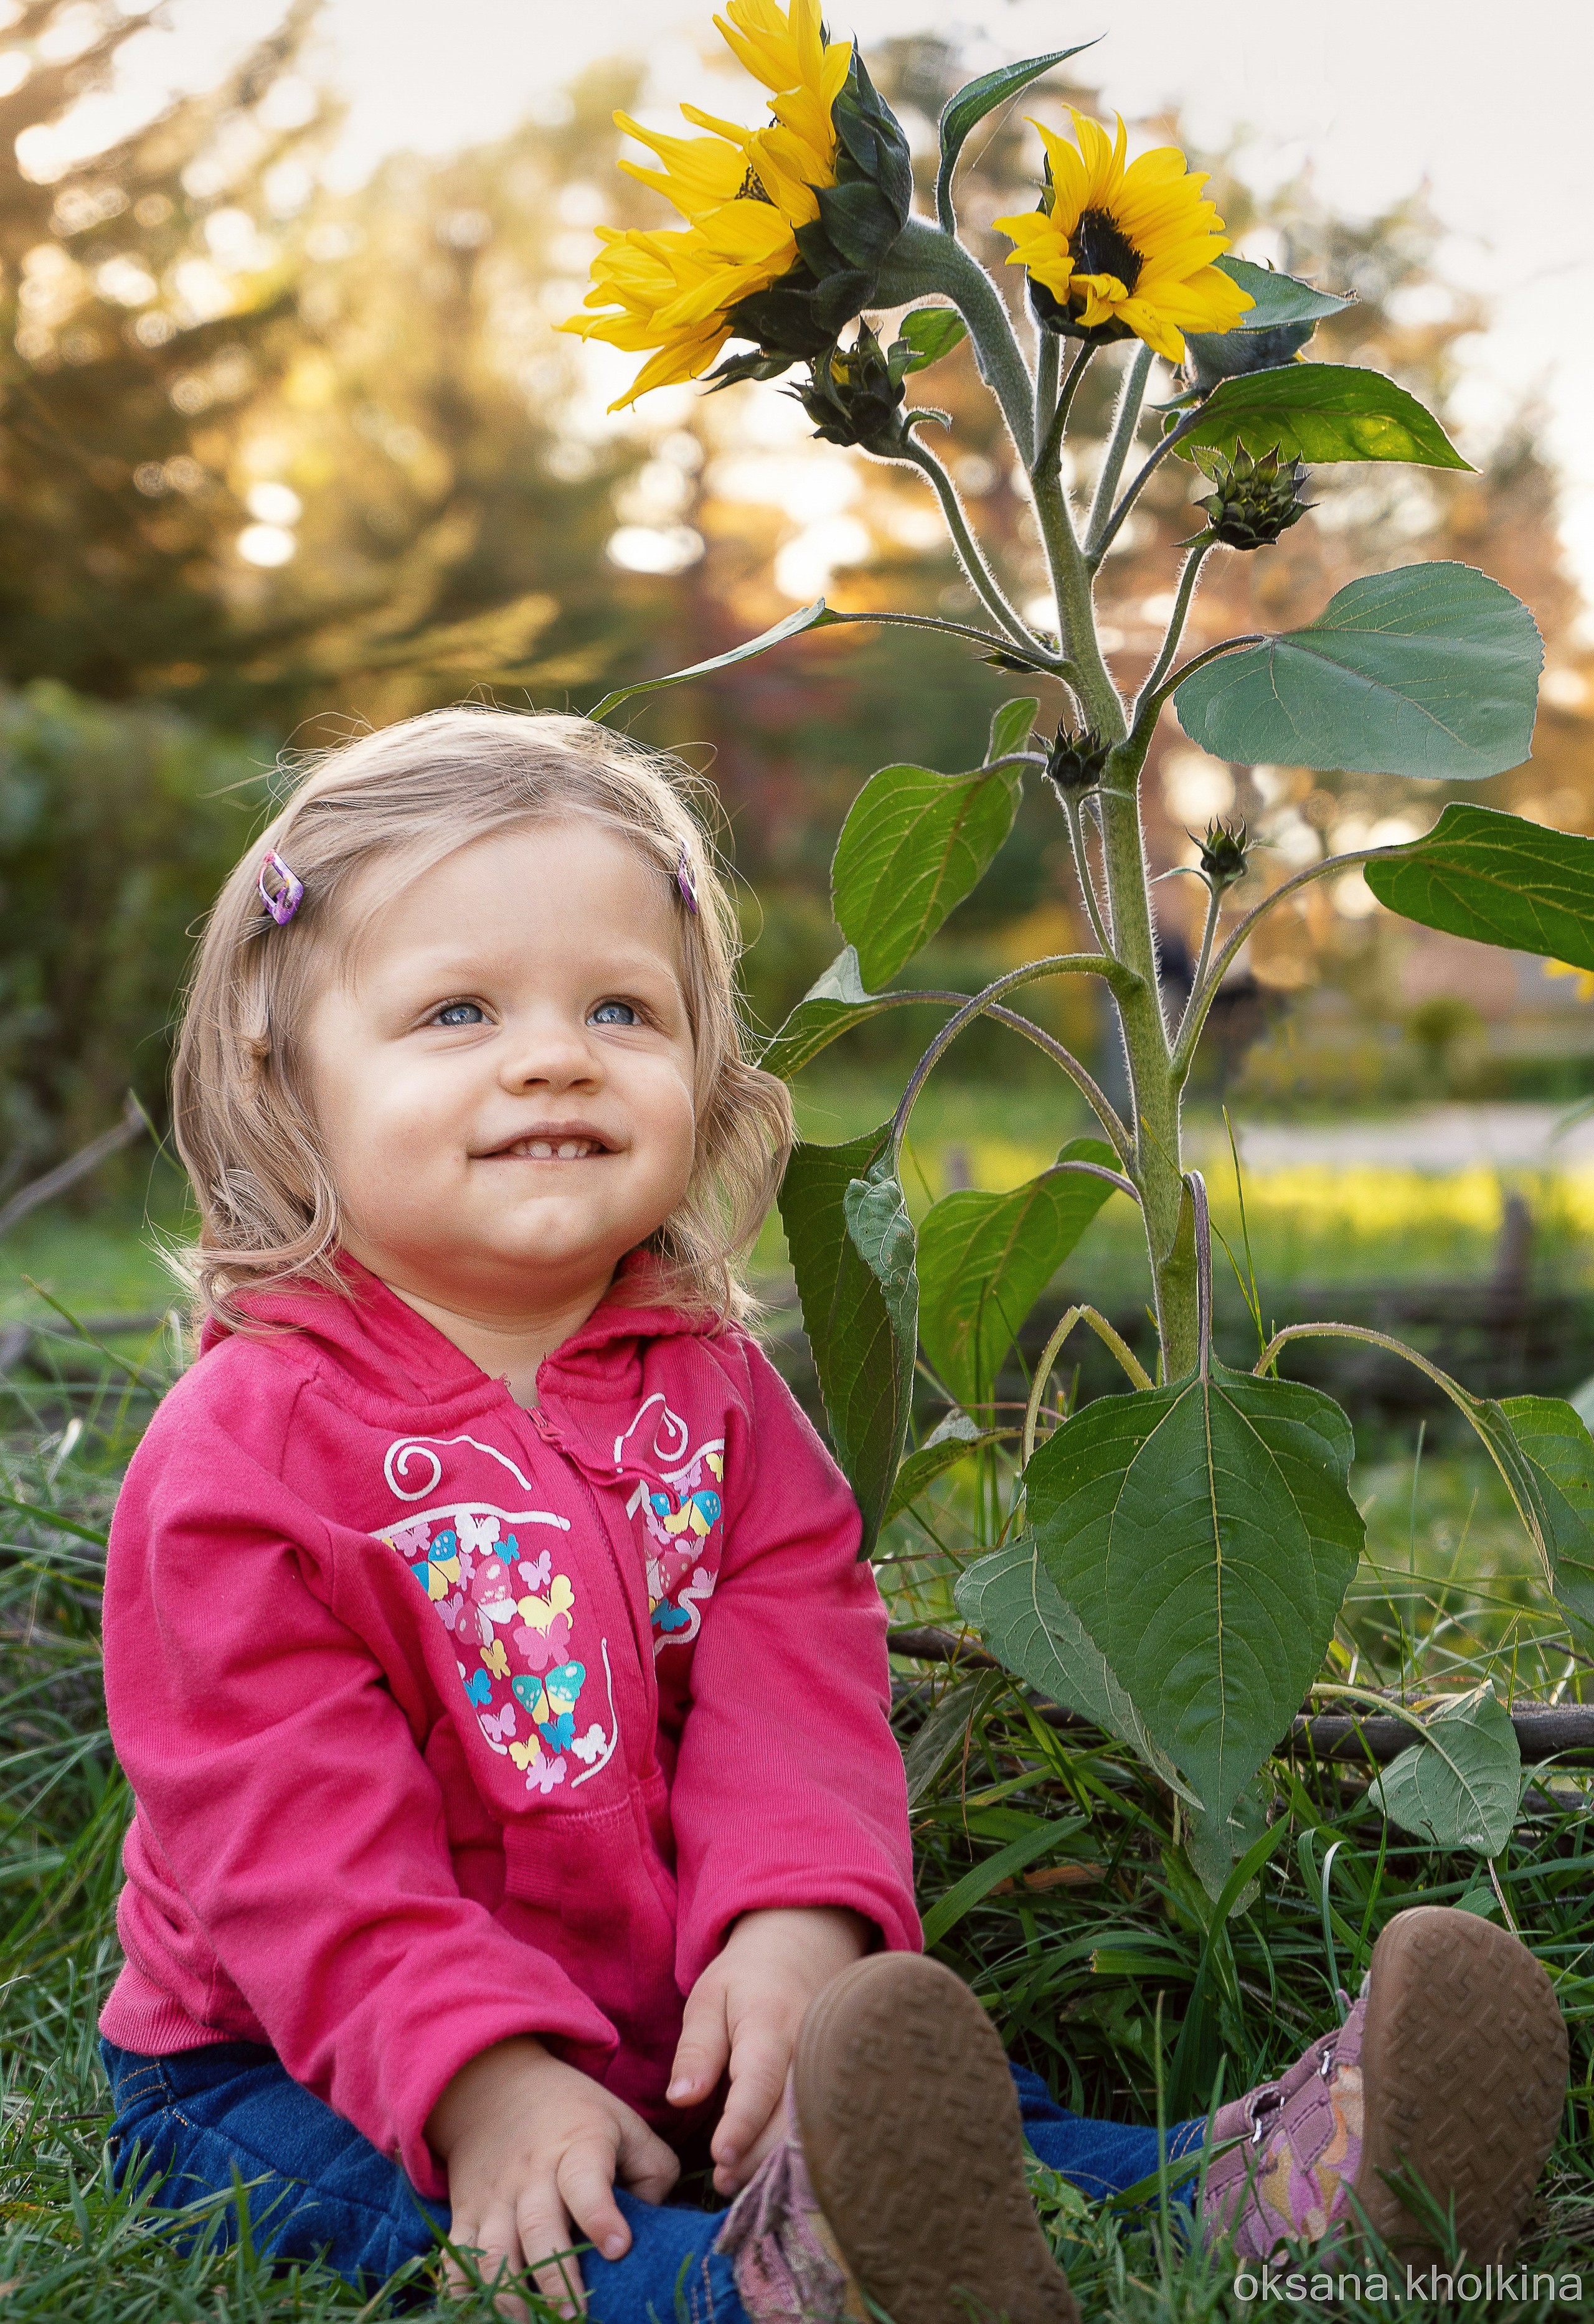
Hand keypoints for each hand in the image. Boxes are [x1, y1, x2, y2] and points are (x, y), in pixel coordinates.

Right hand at [426, 2036, 679, 2316]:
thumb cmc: (576, 2116)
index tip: (619, 2247)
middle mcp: (532, 2173)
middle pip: (539, 2226)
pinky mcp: (466, 2213)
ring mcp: (494, 2195)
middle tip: (576, 2318)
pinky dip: (460, 2289)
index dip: (600, 2214)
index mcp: (578, 2145)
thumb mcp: (623, 2124)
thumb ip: (652, 2172)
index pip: (586, 2178)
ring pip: (495, 2250)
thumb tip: (655, 2230)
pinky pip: (457, 2257)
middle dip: (556, 2278)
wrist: (497, 2086)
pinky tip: (480, 2316)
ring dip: (509, 2295)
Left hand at [666, 1906, 871, 2196]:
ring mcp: (831, 2066)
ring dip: (777, 2162)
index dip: (741, 2124)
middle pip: (790, 2117)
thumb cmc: (747, 1979)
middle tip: (722, 2182)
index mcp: (770, 2025)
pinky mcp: (839, 2080)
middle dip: (756, 2157)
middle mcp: (809, 2050)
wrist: (805, 1949)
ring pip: (812, 2127)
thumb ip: (696, 2050)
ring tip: (739, 2182)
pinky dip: (800, 2150)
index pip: (758, 2082)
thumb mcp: (709, 2000)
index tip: (721, 2158)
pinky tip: (772, 2169)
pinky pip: (825, 2123)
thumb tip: (680, 2098)